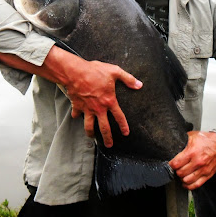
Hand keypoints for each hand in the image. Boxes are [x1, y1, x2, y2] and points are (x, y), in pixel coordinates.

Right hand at [0, 46, 141, 147]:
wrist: (75, 72)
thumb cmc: (95, 71)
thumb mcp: (114, 71)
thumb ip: (128, 79)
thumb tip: (139, 85)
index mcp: (109, 101)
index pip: (119, 117)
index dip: (123, 126)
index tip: (126, 133)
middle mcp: (98, 108)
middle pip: (104, 128)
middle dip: (107, 138)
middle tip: (109, 145)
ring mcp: (87, 109)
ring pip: (89, 126)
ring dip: (91, 132)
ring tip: (92, 137)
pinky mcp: (77, 106)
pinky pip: (76, 114)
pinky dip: (76, 116)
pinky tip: (76, 117)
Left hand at [169, 124, 215, 189]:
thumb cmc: (208, 140)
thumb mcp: (192, 136)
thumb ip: (183, 141)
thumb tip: (174, 144)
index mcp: (192, 152)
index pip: (176, 163)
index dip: (171, 164)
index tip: (170, 164)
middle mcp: (198, 162)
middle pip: (180, 173)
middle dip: (176, 171)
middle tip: (176, 168)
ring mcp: (203, 170)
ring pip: (187, 180)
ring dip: (182, 178)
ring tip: (181, 174)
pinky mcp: (208, 175)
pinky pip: (196, 185)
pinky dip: (189, 186)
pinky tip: (186, 182)